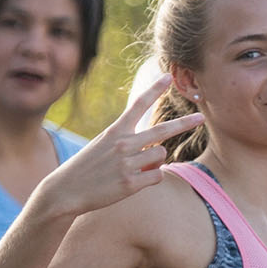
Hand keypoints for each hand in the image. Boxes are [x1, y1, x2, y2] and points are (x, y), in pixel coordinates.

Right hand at [35, 76, 201, 219]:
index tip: (168, 77)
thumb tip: (159, 152)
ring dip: (155, 161)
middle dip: (185, 123)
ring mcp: (127, 163)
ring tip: (135, 168)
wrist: (65, 190)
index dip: (154, 90)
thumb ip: (130, 143)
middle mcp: (122, 143)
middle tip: (201, 117)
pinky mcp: (130, 183)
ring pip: (161, 155)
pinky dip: (152, 177)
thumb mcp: (103, 146)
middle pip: (162, 130)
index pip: (138, 105)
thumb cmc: (87, 167)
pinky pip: (157, 175)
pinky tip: (135, 181)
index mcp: (115, 130)